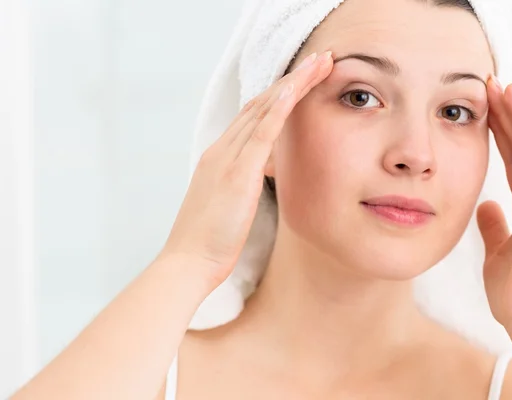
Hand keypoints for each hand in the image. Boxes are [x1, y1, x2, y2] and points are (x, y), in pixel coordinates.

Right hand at [158, 51, 333, 288]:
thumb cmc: (208, 241)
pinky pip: (261, 132)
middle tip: (319, 60)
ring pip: (264, 109)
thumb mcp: (227, 206)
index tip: (302, 81)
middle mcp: (221, 150)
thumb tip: (262, 176)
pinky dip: (280, 107)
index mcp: (219, 158)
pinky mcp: (237, 173)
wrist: (188, 262)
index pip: (252, 116)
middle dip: (291, 80)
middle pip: (260, 104)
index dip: (279, 95)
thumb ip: (242, 184)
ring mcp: (227, 158)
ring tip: (321, 64)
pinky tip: (297, 88)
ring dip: (294, 83)